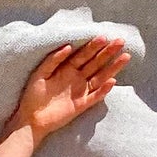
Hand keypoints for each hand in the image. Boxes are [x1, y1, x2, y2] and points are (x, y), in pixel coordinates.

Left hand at [8, 36, 129, 142]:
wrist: (31, 119)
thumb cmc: (32, 95)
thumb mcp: (40, 74)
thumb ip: (54, 60)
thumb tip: (68, 46)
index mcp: (66, 69)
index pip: (83, 54)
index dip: (93, 46)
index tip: (104, 37)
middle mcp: (76, 78)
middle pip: (95, 63)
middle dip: (108, 52)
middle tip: (120, 41)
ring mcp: (81, 91)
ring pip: (100, 77)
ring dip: (112, 68)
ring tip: (125, 57)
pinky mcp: (82, 105)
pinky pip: (95, 96)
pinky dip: (104, 90)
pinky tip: (112, 81)